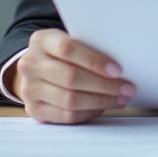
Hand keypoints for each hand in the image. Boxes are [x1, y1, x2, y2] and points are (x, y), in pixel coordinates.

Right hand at [10, 28, 136, 123]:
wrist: (37, 70)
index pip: (67, 49)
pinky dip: (89, 113)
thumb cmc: (63, 55)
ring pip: (70, 99)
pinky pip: (66, 116)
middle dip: (104, 85)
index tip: (117, 70)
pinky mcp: (34, 110)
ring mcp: (29, 89)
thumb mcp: (71, 41)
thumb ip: (88, 47)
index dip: (94, 60)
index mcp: (41, 40)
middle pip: (70, 77)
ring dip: (101, 101)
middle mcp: (30, 64)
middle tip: (128, 88)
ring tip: (121, 98)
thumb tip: (121, 63)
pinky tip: (103, 107)